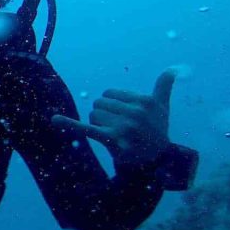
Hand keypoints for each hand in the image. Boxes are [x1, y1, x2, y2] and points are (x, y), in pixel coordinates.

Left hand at [52, 69, 176, 167]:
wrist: (156, 160)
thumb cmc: (156, 130)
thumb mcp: (163, 107)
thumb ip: (164, 86)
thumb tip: (174, 68)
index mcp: (144, 100)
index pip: (109, 93)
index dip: (111, 104)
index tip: (124, 115)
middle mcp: (136, 113)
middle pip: (99, 103)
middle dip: (104, 114)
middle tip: (120, 127)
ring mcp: (124, 127)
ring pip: (93, 115)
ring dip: (99, 124)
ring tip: (116, 134)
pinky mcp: (112, 140)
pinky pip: (86, 129)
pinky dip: (69, 124)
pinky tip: (54, 119)